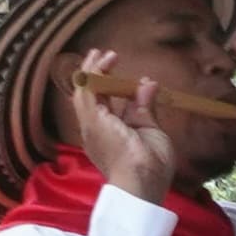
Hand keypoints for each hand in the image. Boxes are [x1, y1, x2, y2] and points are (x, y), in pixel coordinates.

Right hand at [72, 49, 175, 204]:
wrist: (143, 181)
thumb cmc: (151, 166)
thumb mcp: (150, 131)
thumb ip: (144, 109)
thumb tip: (148, 84)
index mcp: (108, 135)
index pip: (103, 106)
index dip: (109, 87)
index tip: (118, 72)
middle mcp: (95, 130)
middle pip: (88, 96)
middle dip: (93, 75)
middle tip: (101, 56)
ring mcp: (91, 125)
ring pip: (84, 91)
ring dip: (92, 70)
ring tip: (101, 54)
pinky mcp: (92, 119)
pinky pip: (88, 90)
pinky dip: (94, 73)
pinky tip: (104, 61)